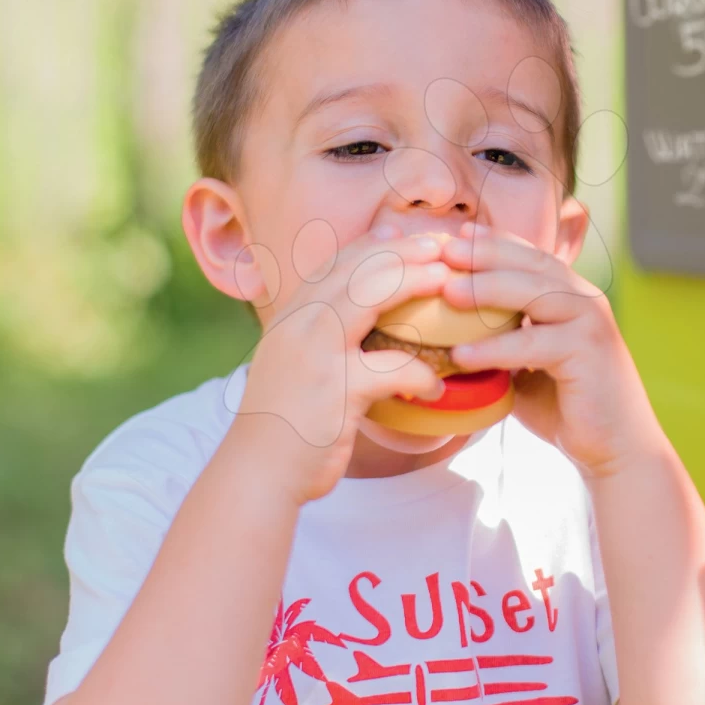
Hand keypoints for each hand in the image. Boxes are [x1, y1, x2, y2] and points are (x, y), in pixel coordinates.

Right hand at [238, 225, 452, 502]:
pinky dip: (420, 374)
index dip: (368, 245)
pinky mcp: (336, 391)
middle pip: (355, 270)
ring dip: (412, 282)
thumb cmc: (282, 426)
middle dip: (400, 251)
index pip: (332, 266)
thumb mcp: (292, 369)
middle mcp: (298, 326)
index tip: (399, 233)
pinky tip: (437, 386)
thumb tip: (355, 329)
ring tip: (447, 281)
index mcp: (289, 318)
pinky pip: (391, 369)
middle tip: (439, 245)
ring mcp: (315, 355)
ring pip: (368, 298)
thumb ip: (316, 341)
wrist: (258, 472)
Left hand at [440, 221, 667, 477]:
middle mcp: (584, 300)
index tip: (452, 237)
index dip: (491, 243)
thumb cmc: (565, 406)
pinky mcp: (589, 352)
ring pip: (535, 293)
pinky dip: (496, 347)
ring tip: (446, 292)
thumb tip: (445, 332)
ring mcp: (590, 323)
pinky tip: (461, 354)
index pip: (528, 257)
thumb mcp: (524, 365)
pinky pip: (534, 343)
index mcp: (569, 296)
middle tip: (441, 250)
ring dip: (488, 289)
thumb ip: (499, 341)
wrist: (614, 447)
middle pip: (530, 264)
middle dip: (485, 254)